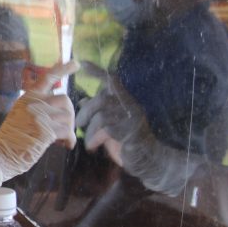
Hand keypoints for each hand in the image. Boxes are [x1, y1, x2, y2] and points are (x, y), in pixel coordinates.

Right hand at [0, 60, 77, 187]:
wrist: (0, 153)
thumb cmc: (12, 138)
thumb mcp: (21, 114)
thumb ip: (37, 107)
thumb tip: (58, 109)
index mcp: (28, 97)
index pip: (46, 77)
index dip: (62, 69)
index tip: (76, 63)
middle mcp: (34, 103)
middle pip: (65, 100)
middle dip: (68, 116)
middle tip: (62, 130)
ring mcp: (39, 116)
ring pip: (68, 117)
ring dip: (68, 130)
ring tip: (59, 140)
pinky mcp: (45, 131)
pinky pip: (67, 131)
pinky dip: (69, 140)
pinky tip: (64, 146)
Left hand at [75, 68, 201, 195]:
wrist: (149, 163)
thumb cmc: (128, 144)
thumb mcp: (112, 126)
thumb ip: (100, 113)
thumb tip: (82, 101)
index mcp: (127, 102)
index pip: (112, 81)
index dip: (98, 72)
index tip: (83, 63)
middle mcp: (131, 106)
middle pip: (101, 99)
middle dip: (85, 111)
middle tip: (79, 124)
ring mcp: (132, 119)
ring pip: (101, 115)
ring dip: (90, 129)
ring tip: (88, 141)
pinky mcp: (129, 132)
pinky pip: (105, 130)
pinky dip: (94, 139)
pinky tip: (93, 147)